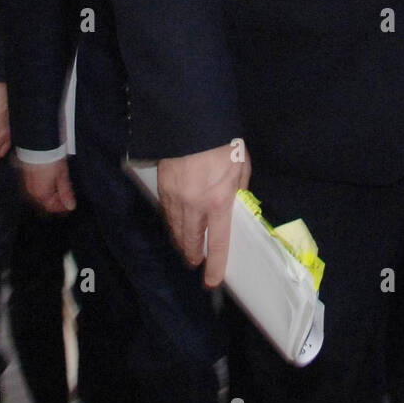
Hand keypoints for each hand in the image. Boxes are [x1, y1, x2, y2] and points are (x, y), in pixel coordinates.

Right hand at [21, 158, 75, 213]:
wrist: (39, 146)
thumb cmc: (51, 159)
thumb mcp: (62, 176)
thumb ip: (66, 193)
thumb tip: (71, 206)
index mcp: (41, 194)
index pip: (51, 207)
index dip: (62, 207)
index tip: (70, 203)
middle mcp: (32, 192)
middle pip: (46, 202)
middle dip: (57, 200)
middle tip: (67, 194)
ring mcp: (28, 184)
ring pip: (42, 195)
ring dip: (52, 193)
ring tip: (62, 185)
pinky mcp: (27, 177)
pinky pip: (37, 188)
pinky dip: (46, 187)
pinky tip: (53, 180)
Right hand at [158, 140, 251, 288]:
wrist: (191, 121)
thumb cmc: (223, 142)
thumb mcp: (241, 164)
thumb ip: (239, 186)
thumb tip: (235, 197)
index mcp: (218, 202)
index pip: (218, 243)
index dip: (215, 265)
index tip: (211, 281)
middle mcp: (194, 206)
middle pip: (191, 240)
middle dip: (193, 254)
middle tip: (196, 262)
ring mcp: (175, 198)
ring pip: (176, 229)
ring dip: (181, 241)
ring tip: (185, 248)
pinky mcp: (162, 187)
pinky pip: (167, 213)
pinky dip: (171, 223)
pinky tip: (174, 224)